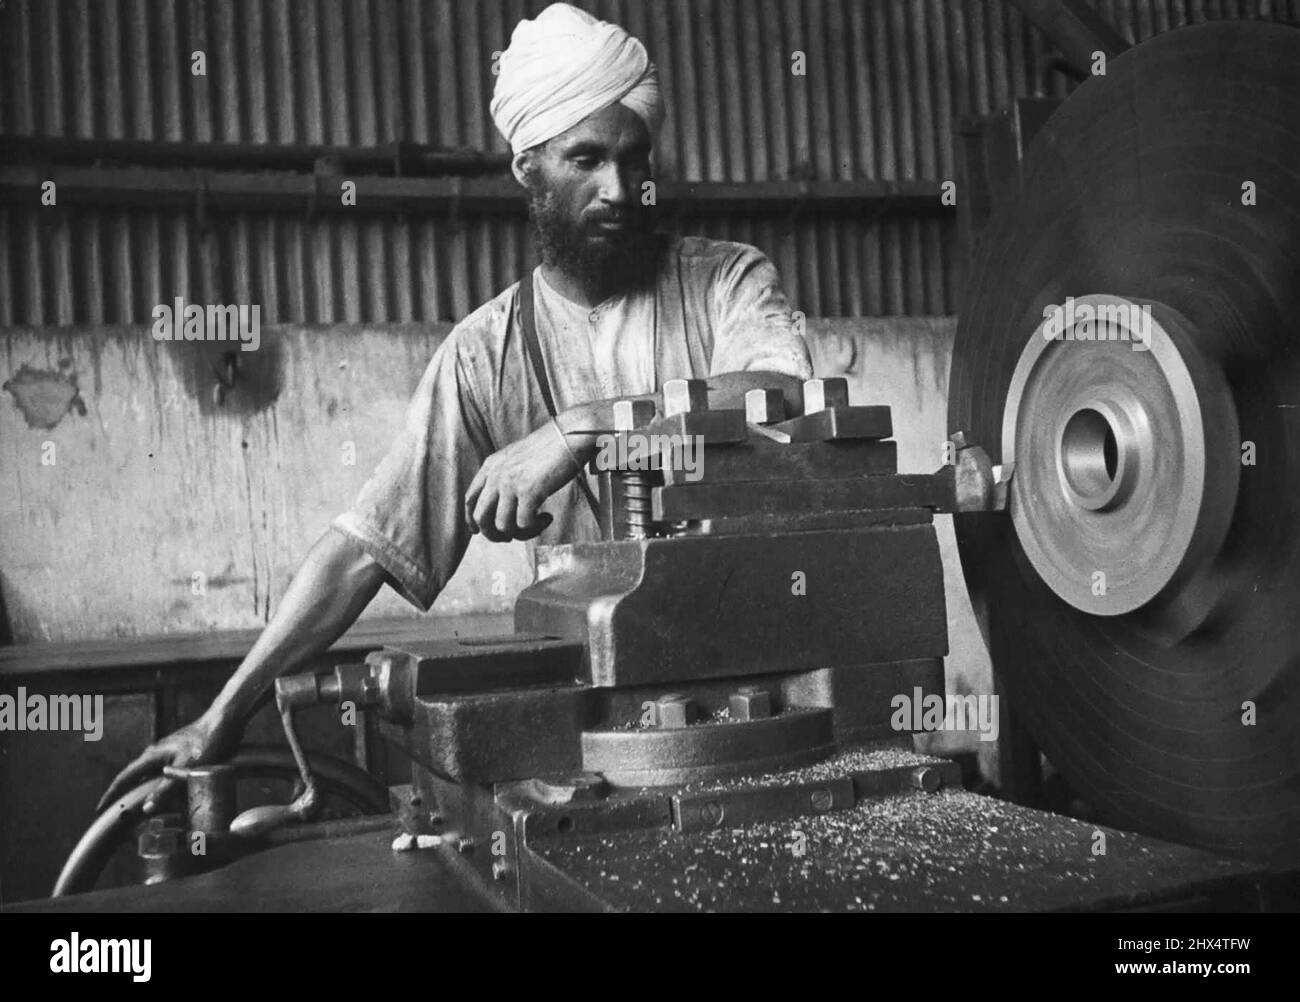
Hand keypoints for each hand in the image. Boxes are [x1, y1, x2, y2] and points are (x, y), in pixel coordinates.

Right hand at [96, 710, 240, 814]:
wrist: (226, 720)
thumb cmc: (207, 740)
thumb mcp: (186, 768)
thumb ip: (166, 788)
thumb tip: (146, 807)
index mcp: (151, 756)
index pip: (124, 778)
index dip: (111, 794)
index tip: (100, 809)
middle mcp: (156, 753)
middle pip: (135, 778)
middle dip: (126, 796)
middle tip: (122, 815)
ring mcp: (168, 752)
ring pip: (151, 777)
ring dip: (146, 792)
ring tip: (144, 810)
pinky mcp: (181, 753)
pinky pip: (165, 774)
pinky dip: (162, 787)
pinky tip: (170, 796)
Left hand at [464, 419, 584, 541]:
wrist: (569, 436)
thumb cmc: (549, 447)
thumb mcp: (516, 457)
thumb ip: (504, 474)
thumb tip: (502, 504)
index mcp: (491, 466)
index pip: (470, 499)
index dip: (472, 520)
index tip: (480, 531)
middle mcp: (496, 475)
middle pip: (481, 518)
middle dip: (494, 535)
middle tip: (511, 537)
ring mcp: (511, 483)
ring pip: (503, 526)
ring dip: (520, 533)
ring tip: (536, 524)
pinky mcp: (529, 491)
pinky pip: (524, 524)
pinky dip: (536, 527)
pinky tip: (547, 518)